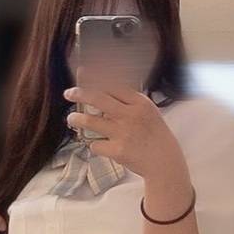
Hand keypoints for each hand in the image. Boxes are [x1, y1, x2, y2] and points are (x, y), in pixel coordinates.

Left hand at [63, 69, 187, 182]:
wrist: (164, 162)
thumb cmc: (154, 134)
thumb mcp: (148, 110)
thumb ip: (128, 100)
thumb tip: (103, 87)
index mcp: (139, 103)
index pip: (113, 84)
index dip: (95, 76)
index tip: (82, 72)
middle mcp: (131, 115)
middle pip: (98, 98)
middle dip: (80, 93)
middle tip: (68, 93)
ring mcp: (124, 133)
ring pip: (91, 122)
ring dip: (76, 119)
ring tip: (71, 119)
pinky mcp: (118, 151)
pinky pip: (95, 144)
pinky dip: (94, 144)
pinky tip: (100, 145)